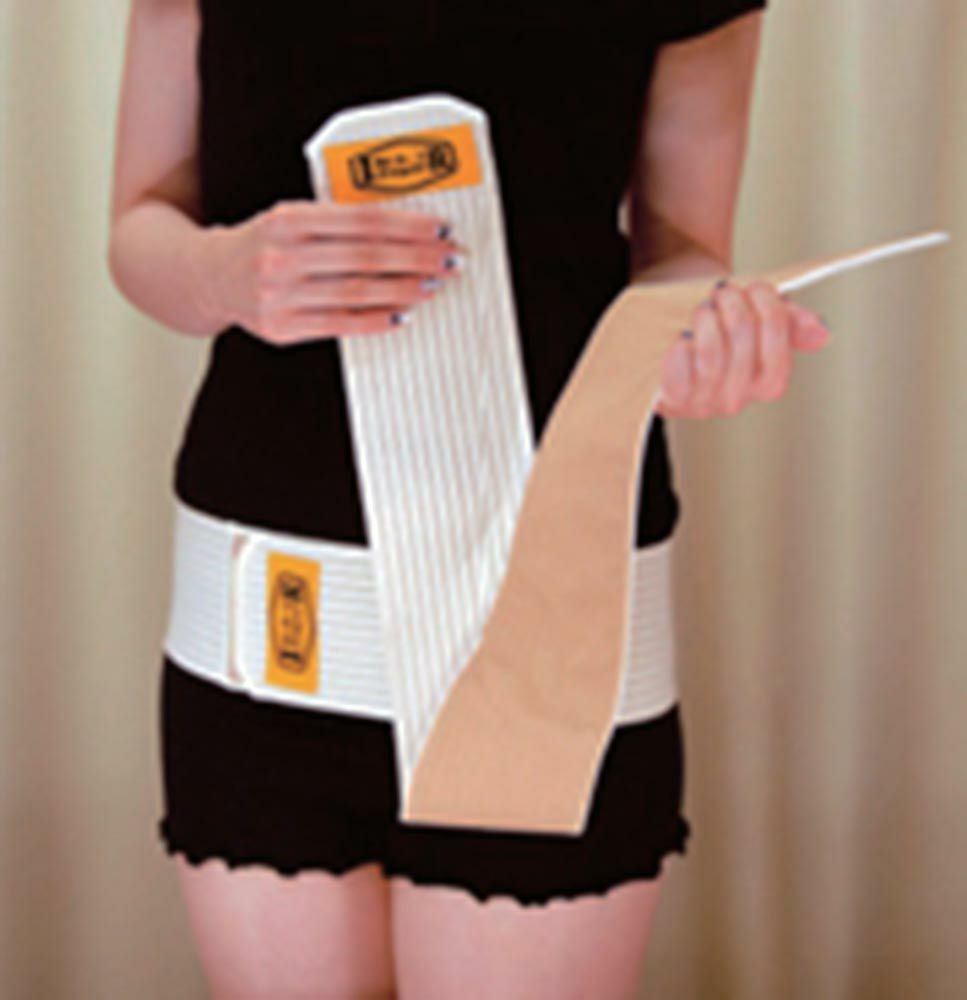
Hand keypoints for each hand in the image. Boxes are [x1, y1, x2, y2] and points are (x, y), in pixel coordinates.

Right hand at [198, 199, 463, 344]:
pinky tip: (402, 314)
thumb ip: (337, 221)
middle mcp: (282, 255)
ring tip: (434, 285)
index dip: (407, 225)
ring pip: (357, 291)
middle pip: (366, 256)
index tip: (440, 228)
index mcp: (288, 219)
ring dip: (404, 289)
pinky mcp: (281, 328)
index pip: (361, 220)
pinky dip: (376, 320)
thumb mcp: (291, 218)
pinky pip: (340, 324)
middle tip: (449, 259)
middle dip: (416, 258)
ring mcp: (280, 295)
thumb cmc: (264, 244)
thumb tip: (403, 230)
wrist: (209, 277)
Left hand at [656, 278, 830, 417]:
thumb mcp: (754, 317)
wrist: (663, 336)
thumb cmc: (714, 327)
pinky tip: (680, 338)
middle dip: (731, 301)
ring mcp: (704, 403)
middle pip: (743, 334)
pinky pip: (682, 365)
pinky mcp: (673, 400)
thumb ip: (789, 322)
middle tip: (720, 292)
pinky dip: (680, 344)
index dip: (768, 303)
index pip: (779, 335)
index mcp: (767, 382)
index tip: (755, 286)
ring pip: (712, 350)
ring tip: (701, 309)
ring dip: (704, 316)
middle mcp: (738, 399)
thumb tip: (822, 333)